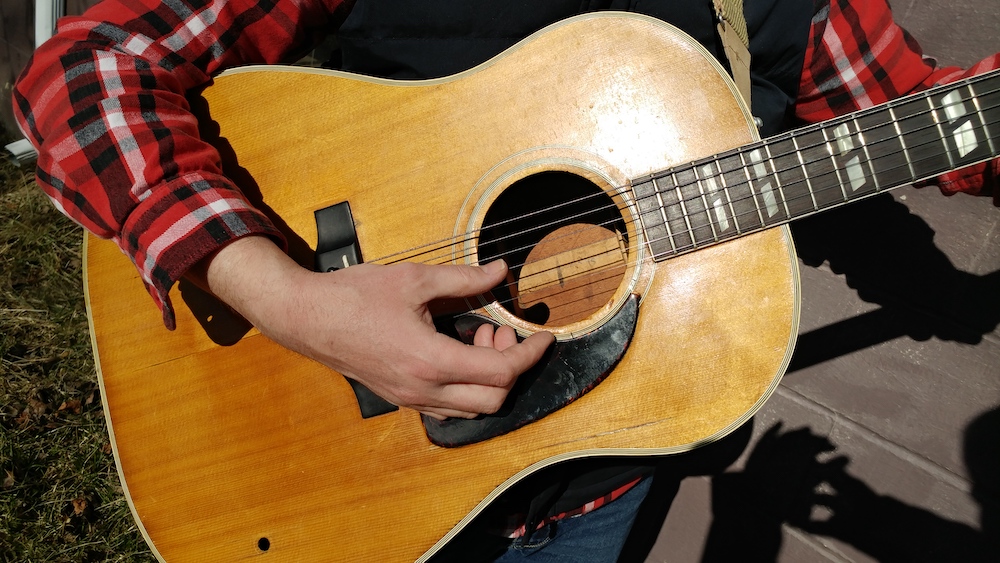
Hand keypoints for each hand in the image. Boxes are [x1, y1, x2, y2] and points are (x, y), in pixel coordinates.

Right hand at [191, 236, 554, 418]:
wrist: (306, 317)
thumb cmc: (352, 297)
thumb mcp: (414, 279)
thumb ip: (464, 279)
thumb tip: (499, 272)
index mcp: (430, 360)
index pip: (501, 372)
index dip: (530, 354)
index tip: (543, 337)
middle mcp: (423, 389)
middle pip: (493, 399)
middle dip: (510, 367)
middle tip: (501, 330)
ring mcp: (411, 399)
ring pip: (472, 409)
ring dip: (487, 379)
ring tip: (477, 337)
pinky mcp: (401, 398)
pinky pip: (448, 408)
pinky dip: (466, 387)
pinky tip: (456, 353)